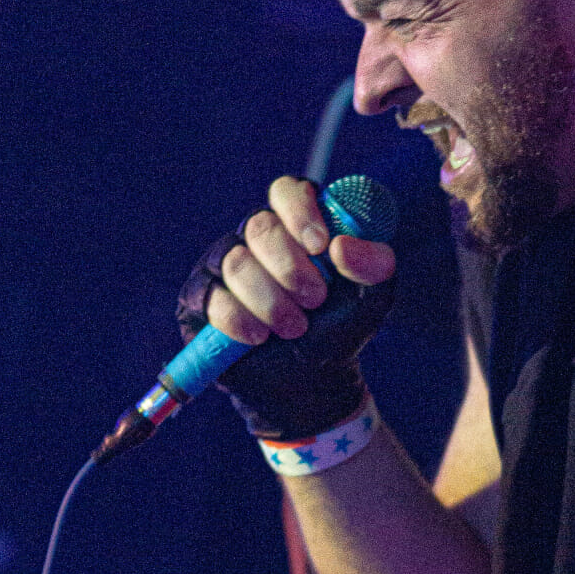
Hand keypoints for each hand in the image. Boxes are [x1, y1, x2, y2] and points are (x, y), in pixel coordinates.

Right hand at [177, 175, 397, 439]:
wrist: (311, 382)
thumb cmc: (340, 328)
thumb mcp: (373, 299)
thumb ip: (374, 266)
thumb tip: (341, 246)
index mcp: (298, 223)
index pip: (288, 191)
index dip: (300, 212)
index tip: (321, 246)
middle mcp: (257, 237)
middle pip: (260, 227)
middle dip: (291, 268)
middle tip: (316, 300)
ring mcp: (224, 265)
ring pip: (234, 263)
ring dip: (271, 301)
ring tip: (295, 328)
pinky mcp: (200, 298)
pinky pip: (209, 296)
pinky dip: (238, 319)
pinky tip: (258, 337)